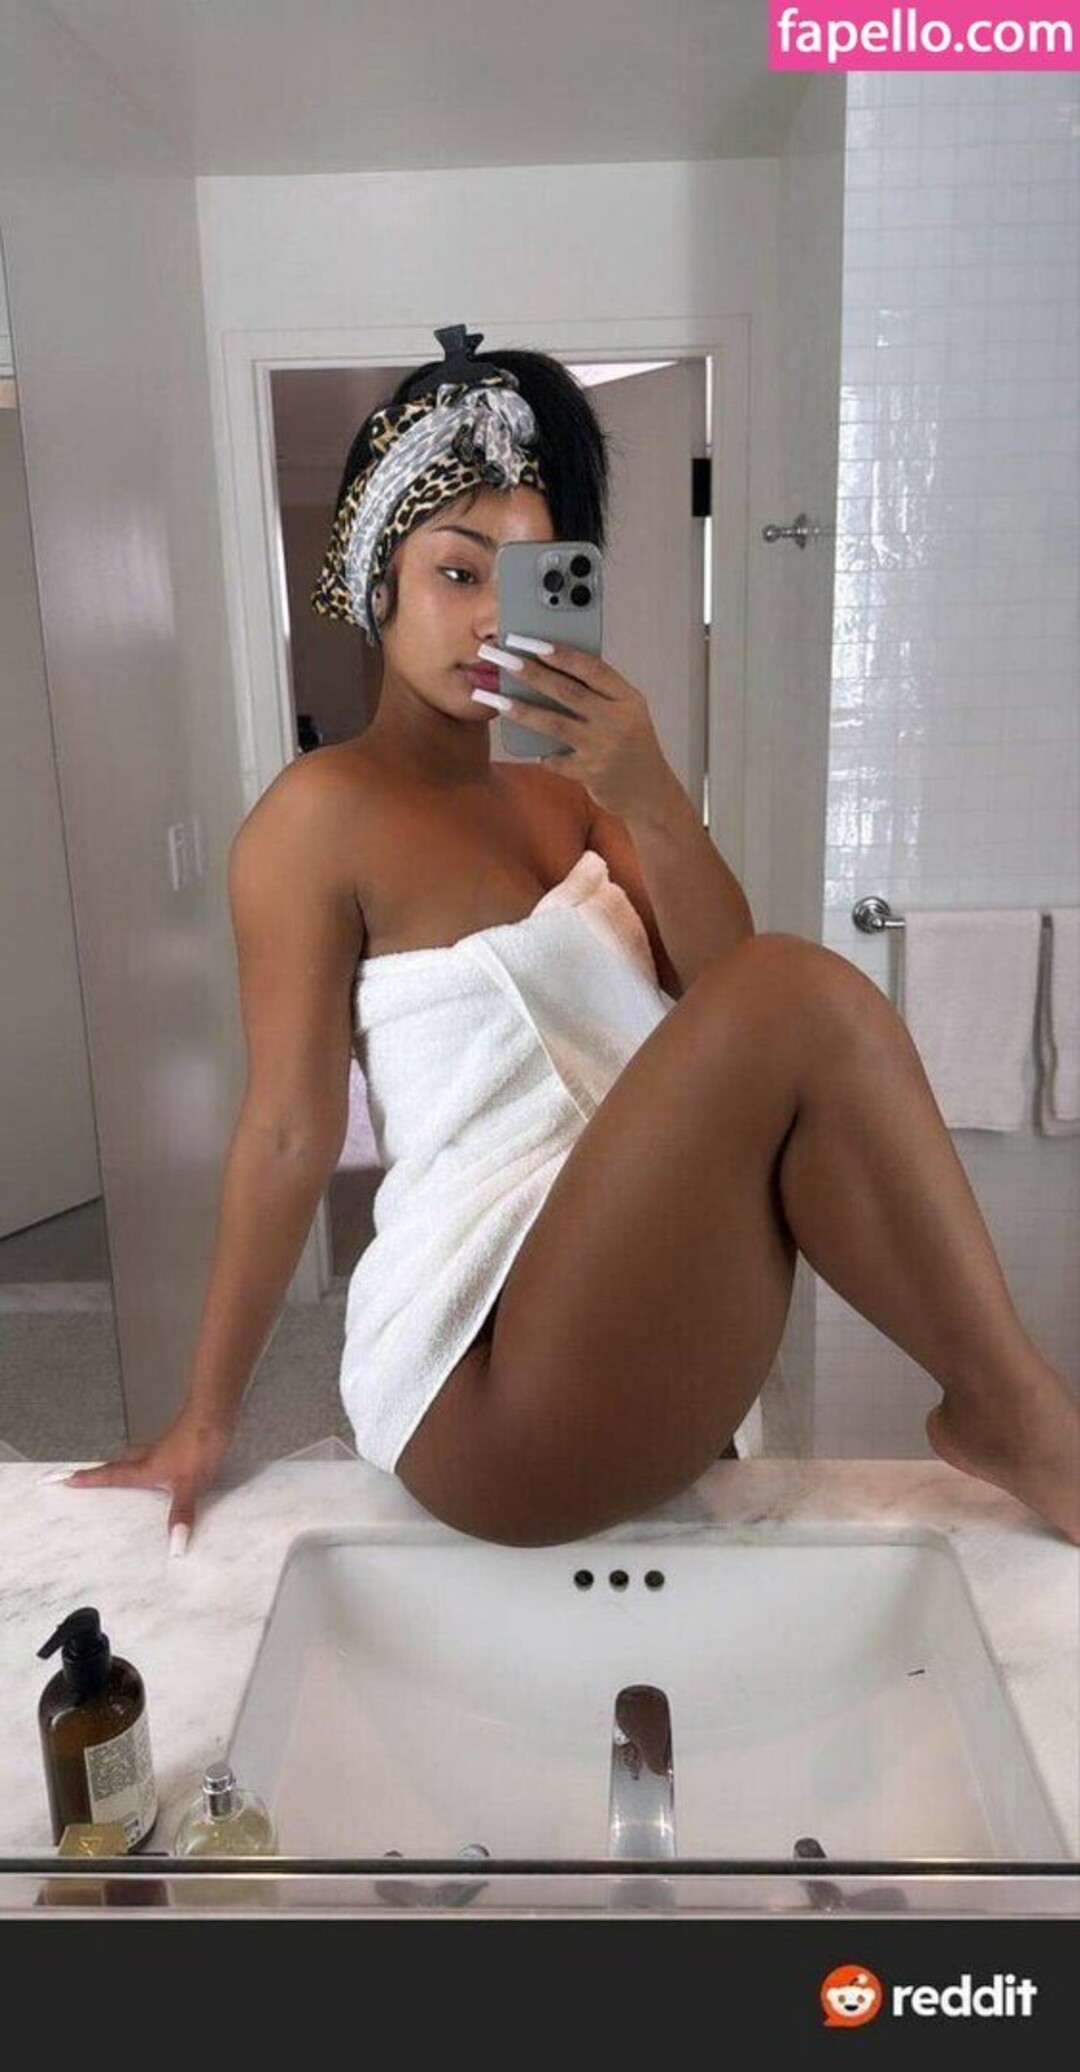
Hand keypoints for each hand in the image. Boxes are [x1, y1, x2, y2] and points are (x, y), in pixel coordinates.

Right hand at [63, 1405, 234, 1549]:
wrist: (215, 1415)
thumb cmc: (198, 1445)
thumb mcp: (189, 1484)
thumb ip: (181, 1512)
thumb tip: (175, 1543)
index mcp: (146, 1468)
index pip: (112, 1475)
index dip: (91, 1478)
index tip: (68, 1479)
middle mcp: (151, 1457)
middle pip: (120, 1463)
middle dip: (104, 1470)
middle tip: (89, 1476)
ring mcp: (165, 1448)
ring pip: (137, 1457)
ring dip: (126, 1464)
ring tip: (121, 1473)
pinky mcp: (179, 1443)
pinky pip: (156, 1454)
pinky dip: (149, 1461)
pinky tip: (163, 1468)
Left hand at [497, 637, 675, 820]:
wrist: (650, 792)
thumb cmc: (632, 746)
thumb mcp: (627, 713)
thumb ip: (600, 694)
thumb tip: (552, 669)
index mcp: (628, 699)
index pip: (593, 669)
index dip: (562, 654)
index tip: (533, 643)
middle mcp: (618, 721)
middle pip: (567, 692)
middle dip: (532, 673)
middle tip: (504, 660)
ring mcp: (603, 749)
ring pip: (554, 724)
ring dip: (522, 710)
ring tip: (495, 699)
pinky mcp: (590, 774)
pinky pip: (555, 759)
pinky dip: (542, 753)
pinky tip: (532, 749)